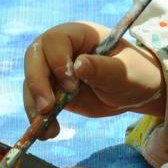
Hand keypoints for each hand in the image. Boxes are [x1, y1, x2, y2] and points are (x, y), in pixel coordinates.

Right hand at [23, 22, 164, 138]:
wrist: (136, 92)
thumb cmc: (135, 73)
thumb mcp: (125, 72)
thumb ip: (103, 68)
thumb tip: (78, 65)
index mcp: (79, 34)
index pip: (55, 40)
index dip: (57, 62)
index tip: (72, 86)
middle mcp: (61, 49)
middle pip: (34, 58)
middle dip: (36, 83)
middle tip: (46, 108)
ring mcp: (54, 70)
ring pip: (31, 82)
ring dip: (34, 106)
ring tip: (46, 129)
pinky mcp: (52, 90)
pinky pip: (37, 101)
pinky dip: (39, 118)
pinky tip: (49, 132)